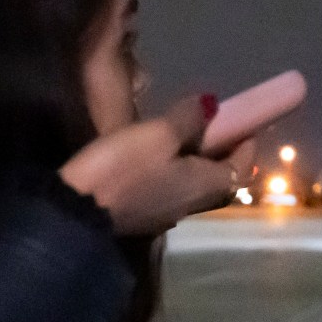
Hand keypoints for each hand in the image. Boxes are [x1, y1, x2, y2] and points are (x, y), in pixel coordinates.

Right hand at [60, 94, 248, 236]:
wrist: (75, 215)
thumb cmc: (124, 170)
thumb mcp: (158, 135)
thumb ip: (189, 119)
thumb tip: (213, 104)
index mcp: (206, 186)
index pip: (242, 167)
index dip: (247, 144)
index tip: (244, 123)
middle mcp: (193, 205)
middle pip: (221, 180)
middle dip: (223, 154)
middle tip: (215, 127)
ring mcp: (167, 214)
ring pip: (195, 186)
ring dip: (198, 163)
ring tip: (185, 136)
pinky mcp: (143, 217)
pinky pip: (170, 191)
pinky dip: (175, 172)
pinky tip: (157, 157)